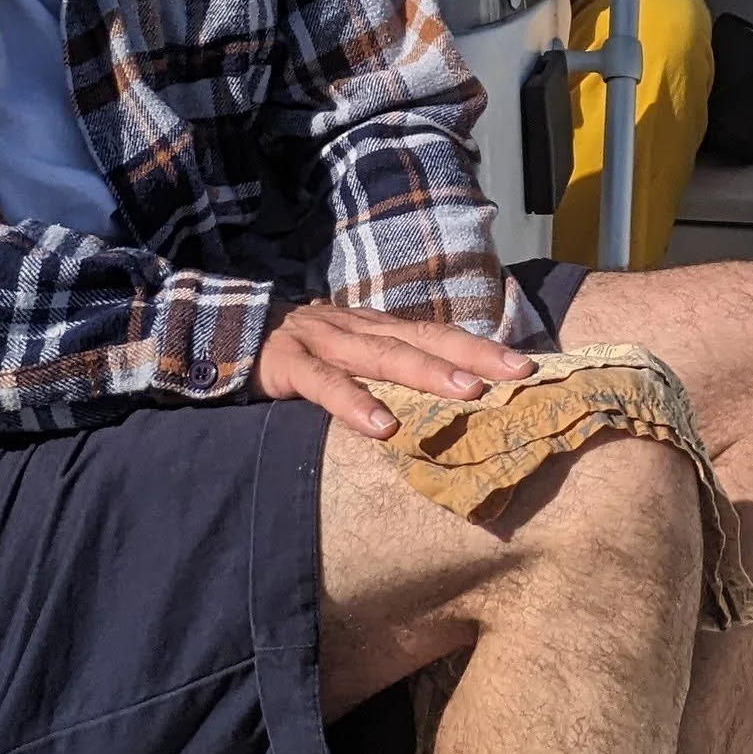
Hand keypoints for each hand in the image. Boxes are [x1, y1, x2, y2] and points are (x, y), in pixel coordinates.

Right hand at [253, 300, 536, 435]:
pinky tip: (380, 426)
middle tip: (516, 374)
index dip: (481, 347)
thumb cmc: (298, 355)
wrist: (224, 334)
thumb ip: (384, 372)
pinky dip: (353, 403)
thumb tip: (443, 402)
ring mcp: (323, 341)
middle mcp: (357, 327)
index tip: (528, 366)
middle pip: (422, 338)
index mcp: (375, 327)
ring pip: (382, 355)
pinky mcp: (288, 364)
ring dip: (427, 373)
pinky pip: (324, 383)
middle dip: (471, 355)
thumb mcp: (346, 355)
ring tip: (466, 393)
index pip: (436, 333)